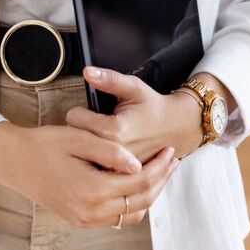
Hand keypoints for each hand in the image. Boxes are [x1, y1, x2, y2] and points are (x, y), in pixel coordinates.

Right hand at [0, 122, 177, 227]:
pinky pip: (116, 218)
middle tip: (172, 160)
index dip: (160, 166)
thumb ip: (110, 152)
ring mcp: (85, 219)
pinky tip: (135, 183)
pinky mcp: (80, 219)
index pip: (140, 182)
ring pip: (131, 214)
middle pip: (141, 201)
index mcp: (92, 189)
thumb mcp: (78, 138)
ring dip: (149, 193)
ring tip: (159, 171)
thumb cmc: (43, 144)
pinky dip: (132, 203)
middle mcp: (90, 210)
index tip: (170, 150)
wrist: (13, 161)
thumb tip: (138, 165)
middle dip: (161, 180)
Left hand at [67, 67, 204, 163]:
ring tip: (97, 139)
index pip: (74, 119)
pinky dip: (96, 161)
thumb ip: (109, 79)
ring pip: (83, 156)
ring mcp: (118, 169)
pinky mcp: (121, 178)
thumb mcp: (133, 87)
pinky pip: (95, 170)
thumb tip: (86, 71)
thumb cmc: (152, 106)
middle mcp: (114, 153)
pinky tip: (103, 154)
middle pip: (76, 139)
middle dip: (80, 131)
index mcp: (114, 130)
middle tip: (92, 125)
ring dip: (86, 148)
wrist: (176, 128)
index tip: (87, 111)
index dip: (78, 112)